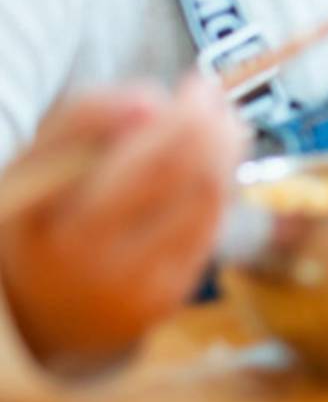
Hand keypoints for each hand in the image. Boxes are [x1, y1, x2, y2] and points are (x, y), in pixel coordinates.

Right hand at [0, 75, 244, 369]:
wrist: (46, 313)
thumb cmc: (48, 220)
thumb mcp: (40, 164)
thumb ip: (85, 118)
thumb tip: (152, 100)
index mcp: (29, 210)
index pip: (75, 149)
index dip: (123, 111)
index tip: (158, 92)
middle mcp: (73, 252)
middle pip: (160, 165)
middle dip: (196, 116)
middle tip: (204, 88)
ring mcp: (123, 281)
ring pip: (200, 190)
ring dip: (224, 141)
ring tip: (223, 118)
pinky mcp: (164, 297)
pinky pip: (211, 223)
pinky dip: (222, 181)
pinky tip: (219, 163)